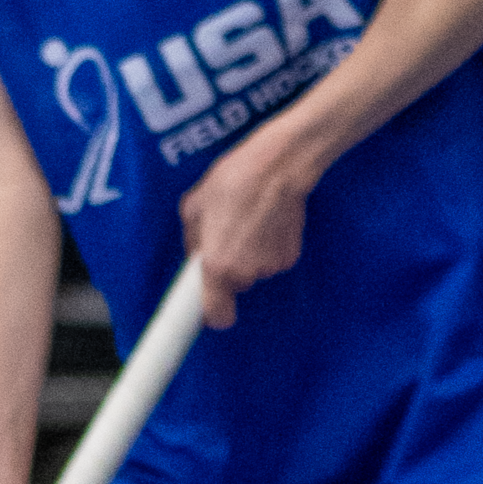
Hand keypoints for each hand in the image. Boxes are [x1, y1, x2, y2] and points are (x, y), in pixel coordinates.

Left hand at [179, 127, 307, 327]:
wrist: (277, 168)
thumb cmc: (232, 182)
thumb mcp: (194, 207)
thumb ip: (192, 239)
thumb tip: (196, 254)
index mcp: (217, 266)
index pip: (217, 315)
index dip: (212, 314)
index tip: (208, 310)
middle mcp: (245, 273)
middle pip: (235, 286)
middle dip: (229, 269)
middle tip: (227, 238)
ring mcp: (270, 266)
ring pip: (254, 271)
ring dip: (250, 255)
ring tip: (248, 222)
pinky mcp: (289, 256)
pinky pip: (272, 259)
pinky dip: (269, 247)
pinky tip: (267, 222)